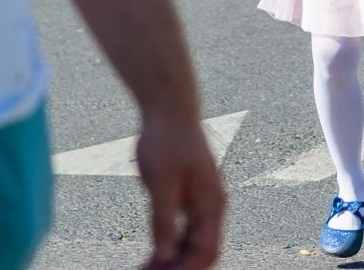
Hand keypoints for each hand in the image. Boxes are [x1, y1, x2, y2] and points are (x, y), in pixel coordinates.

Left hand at [134, 105, 225, 269]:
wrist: (169, 108)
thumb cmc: (167, 140)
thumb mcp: (161, 182)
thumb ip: (164, 220)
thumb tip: (166, 255)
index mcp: (212, 204)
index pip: (207, 252)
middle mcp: (211, 206)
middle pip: (201, 252)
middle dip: (179, 269)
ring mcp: (201, 202)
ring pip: (191, 244)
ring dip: (173, 261)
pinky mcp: (188, 196)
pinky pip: (183, 231)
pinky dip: (169, 247)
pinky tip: (151, 256)